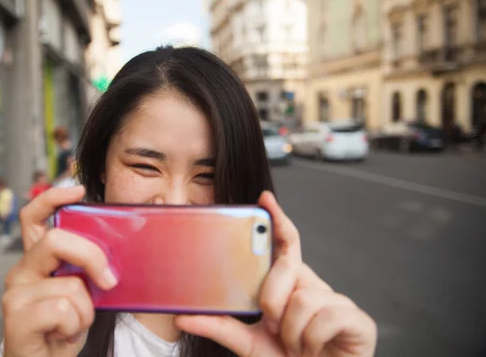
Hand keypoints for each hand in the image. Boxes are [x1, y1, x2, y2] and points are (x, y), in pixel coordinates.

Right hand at [2, 187, 117, 356]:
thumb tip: (115, 251)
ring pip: (71, 285)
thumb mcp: (83, 291)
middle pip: (57, 239)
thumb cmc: (66, 327)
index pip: (35, 217)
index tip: (78, 190)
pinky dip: (75, 326)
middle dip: (92, 257)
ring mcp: (16, 294)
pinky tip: (62, 335)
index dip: (53, 197)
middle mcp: (22, 271)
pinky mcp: (16, 318)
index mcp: (37, 260)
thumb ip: (87, 267)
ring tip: (72, 323)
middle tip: (109, 280)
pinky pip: (64, 310)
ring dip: (85, 310)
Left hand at [175, 191, 376, 356]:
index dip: (278, 219)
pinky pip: (325, 317)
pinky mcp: (358, 319)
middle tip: (274, 327)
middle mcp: (313, 287)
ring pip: (303, 298)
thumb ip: (220, 328)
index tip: (264, 199)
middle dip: (272, 301)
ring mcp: (337, 301)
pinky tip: (316, 350)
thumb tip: (182, 315)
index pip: (285, 245)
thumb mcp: (249, 344)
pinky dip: (312, 341)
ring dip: (293, 332)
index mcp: (290, 286)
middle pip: (287, 268)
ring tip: (298, 346)